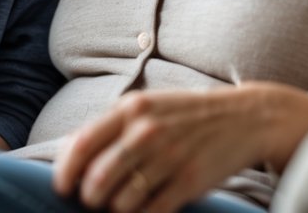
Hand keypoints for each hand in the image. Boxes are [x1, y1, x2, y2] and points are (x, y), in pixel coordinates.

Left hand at [52, 83, 307, 212]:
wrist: (246, 117)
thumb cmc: (187, 114)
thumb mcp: (148, 106)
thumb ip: (112, 125)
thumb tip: (70, 155)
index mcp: (132, 108)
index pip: (81, 145)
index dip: (65, 173)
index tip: (62, 188)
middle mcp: (147, 131)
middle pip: (97, 180)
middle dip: (89, 198)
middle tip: (94, 201)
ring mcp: (169, 157)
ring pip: (121, 202)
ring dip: (115, 209)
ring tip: (122, 203)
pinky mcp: (190, 182)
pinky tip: (145, 210)